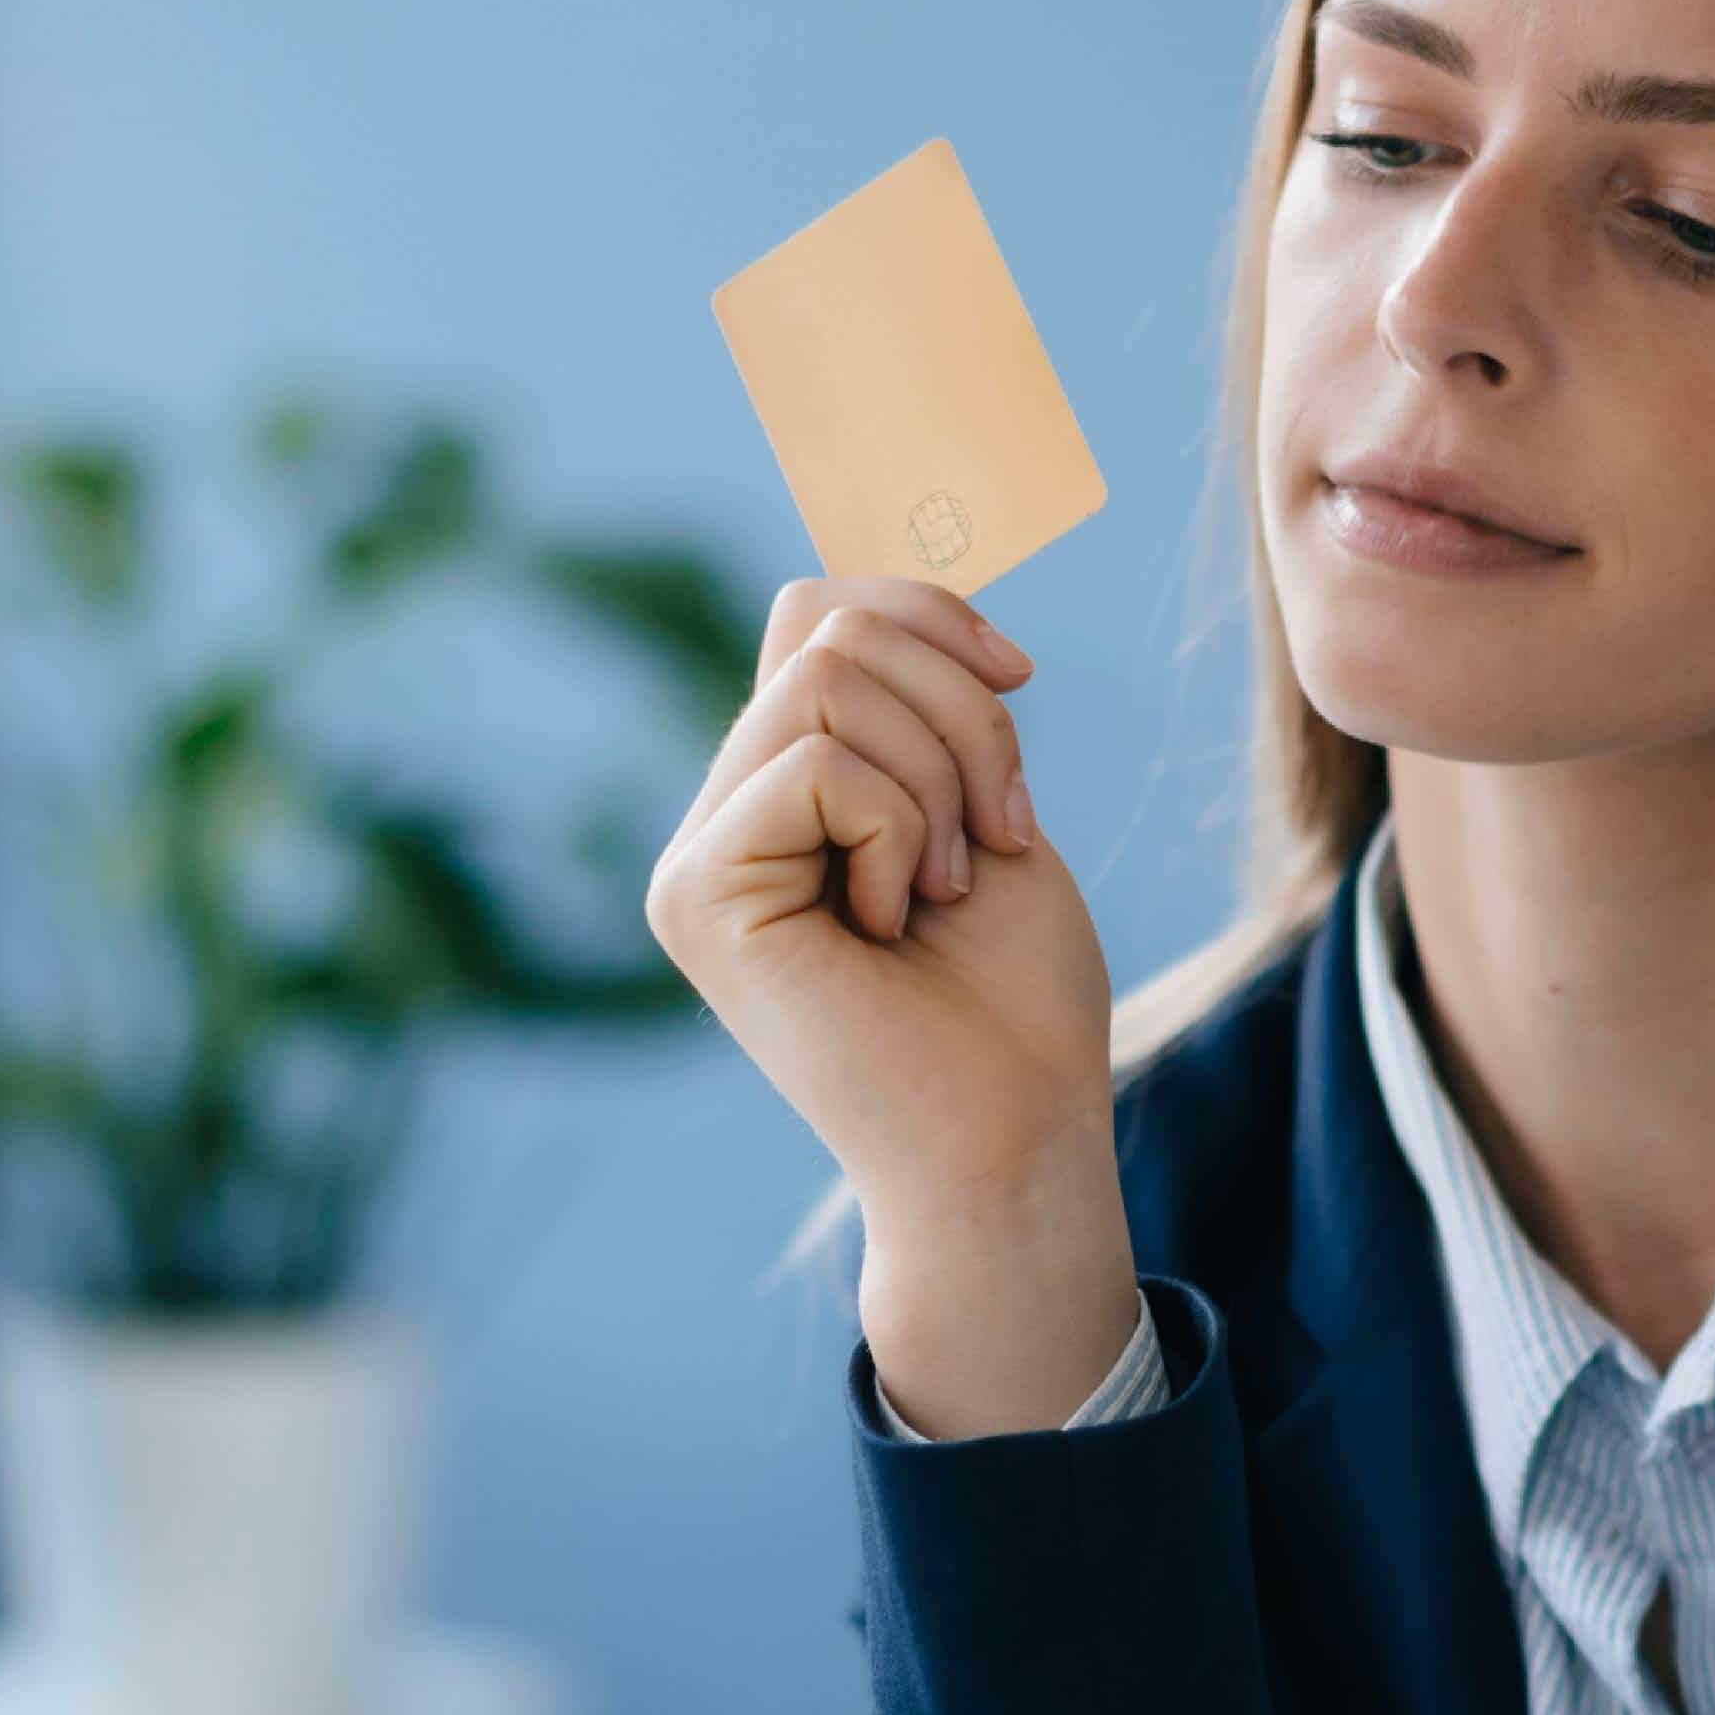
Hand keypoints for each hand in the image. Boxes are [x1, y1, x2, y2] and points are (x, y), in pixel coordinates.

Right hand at [645, 578, 1139, 1433]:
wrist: (1016, 1137)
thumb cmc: (1015, 997)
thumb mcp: (975, 799)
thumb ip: (908, 702)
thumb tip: (858, 577)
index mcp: (782, 790)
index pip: (819, 611)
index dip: (927, 614)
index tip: (1019, 680)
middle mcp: (721, 817)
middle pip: (829, 630)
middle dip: (962, 713)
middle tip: (993, 837)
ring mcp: (696, 857)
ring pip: (826, 682)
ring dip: (943, 775)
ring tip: (945, 888)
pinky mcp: (694, 894)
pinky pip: (816, 764)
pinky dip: (898, 827)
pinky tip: (894, 922)